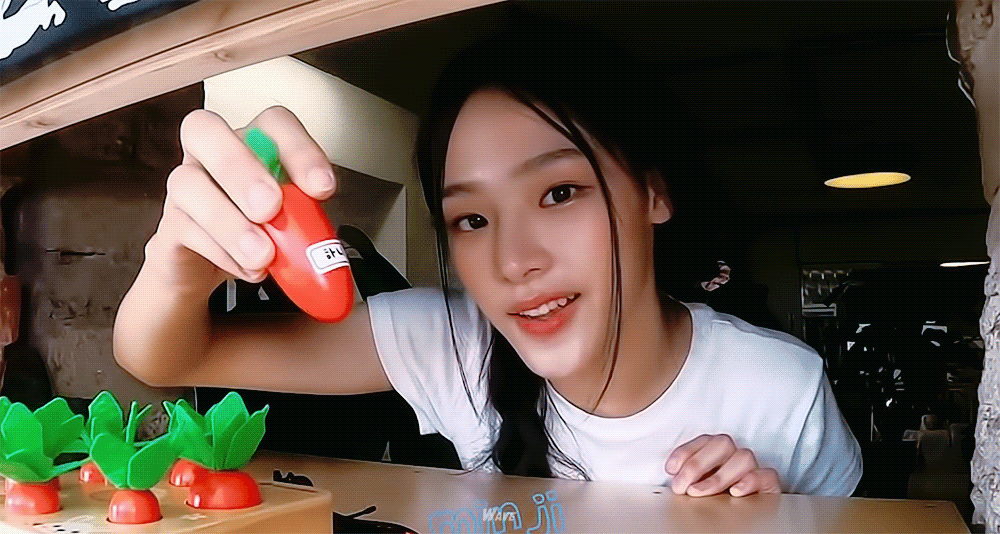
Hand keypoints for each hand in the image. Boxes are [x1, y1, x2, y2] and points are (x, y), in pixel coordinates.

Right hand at [146, 106, 336, 291]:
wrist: (209, 266)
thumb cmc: (259, 231)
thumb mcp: (292, 222)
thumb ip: (304, 220)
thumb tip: (321, 241)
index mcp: (251, 142)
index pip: (272, 122)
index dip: (299, 149)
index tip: (322, 188)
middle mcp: (210, 153)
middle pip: (206, 130)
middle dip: (241, 169)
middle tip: (270, 208)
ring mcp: (184, 185)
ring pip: (189, 185)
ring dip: (229, 223)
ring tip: (262, 254)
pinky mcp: (169, 225)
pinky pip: (185, 229)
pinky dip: (222, 253)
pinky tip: (249, 269)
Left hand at [665, 434, 780, 496]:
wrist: (738, 521)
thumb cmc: (715, 501)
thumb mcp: (697, 486)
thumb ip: (690, 478)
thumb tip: (674, 478)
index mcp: (718, 453)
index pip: (704, 440)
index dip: (685, 452)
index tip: (671, 469)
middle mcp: (736, 457)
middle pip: (722, 444)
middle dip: (697, 464)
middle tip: (682, 486)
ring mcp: (753, 469)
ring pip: (743, 458)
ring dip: (718, 476)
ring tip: (700, 492)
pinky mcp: (769, 485)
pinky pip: (767, 475)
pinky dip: (750, 481)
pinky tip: (735, 491)